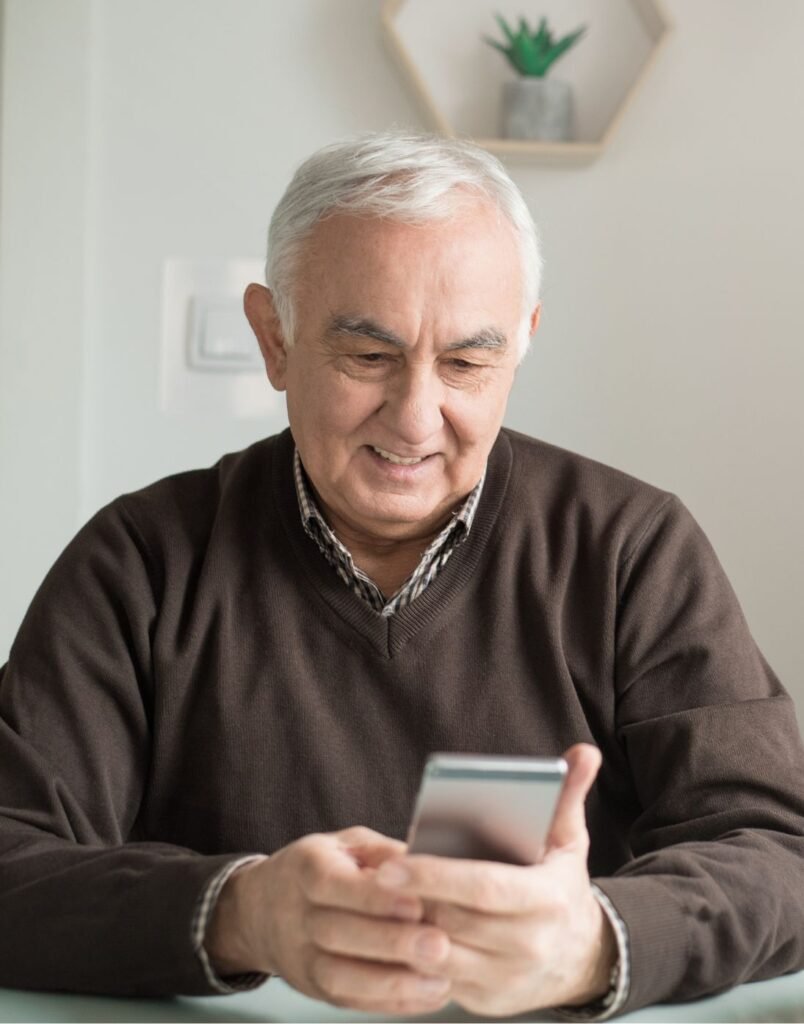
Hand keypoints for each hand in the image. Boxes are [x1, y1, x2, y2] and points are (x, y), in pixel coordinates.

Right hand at [204, 826, 454, 1014]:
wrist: (262, 910)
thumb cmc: (322, 867)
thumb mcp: (346, 844)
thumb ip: (383, 853)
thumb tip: (425, 863)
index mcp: (305, 868)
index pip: (332, 884)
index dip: (373, 897)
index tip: (416, 902)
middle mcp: (295, 916)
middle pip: (337, 934)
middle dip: (391, 942)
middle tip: (440, 944)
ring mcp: (300, 958)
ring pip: (340, 978)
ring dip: (393, 982)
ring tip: (442, 978)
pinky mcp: (313, 990)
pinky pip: (351, 1002)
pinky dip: (392, 1002)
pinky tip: (430, 995)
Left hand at [375, 744, 615, 1016]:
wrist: (582, 957)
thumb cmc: (561, 886)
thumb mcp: (568, 841)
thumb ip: (569, 796)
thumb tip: (583, 752)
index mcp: (547, 899)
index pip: (483, 888)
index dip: (436, 877)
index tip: (393, 865)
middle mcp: (529, 945)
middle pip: (454, 922)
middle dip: (412, 900)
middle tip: (375, 878)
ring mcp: (507, 979)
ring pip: (439, 956)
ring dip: (407, 929)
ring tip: (382, 900)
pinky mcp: (487, 1001)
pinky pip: (438, 982)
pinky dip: (413, 956)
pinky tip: (396, 929)